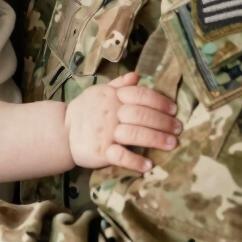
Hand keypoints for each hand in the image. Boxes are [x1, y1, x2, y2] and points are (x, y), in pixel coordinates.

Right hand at [65, 72, 180, 173]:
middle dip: (163, 122)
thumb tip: (137, 75)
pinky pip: (120, 156)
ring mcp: (106, 133)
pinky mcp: (101, 151)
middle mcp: (111, 113)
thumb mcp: (100, 92)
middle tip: (178, 129)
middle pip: (142, 115)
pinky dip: (135, 161)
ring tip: (172, 144)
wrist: (63, 130)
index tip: (174, 109)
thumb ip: (119, 85)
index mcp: (112, 96)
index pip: (140, 94)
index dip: (159, 101)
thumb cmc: (86, 110)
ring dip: (156, 139)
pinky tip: (148, 165)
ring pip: (135, 134)